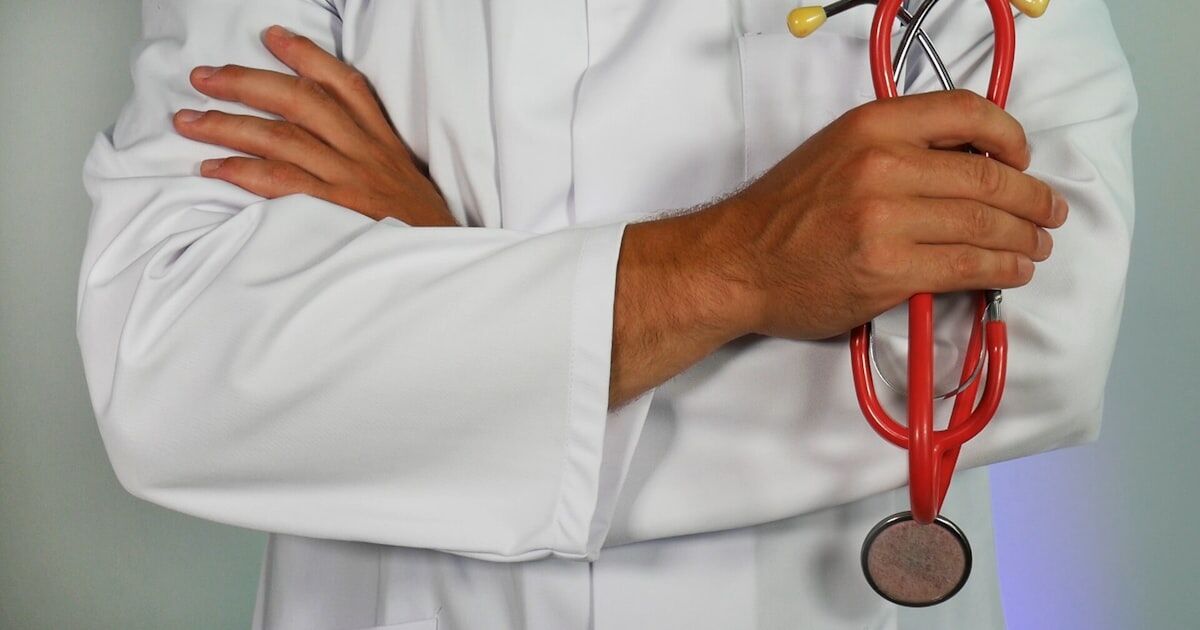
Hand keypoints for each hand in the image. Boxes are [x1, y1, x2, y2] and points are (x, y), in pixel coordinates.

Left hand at [172, 24, 456, 226]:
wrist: (442, 265)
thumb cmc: (420, 231)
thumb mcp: (406, 182)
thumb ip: (372, 158)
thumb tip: (325, 143)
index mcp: (383, 142)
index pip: (345, 85)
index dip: (306, 55)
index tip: (272, 37)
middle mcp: (364, 153)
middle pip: (300, 101)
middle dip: (246, 82)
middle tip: (203, 77)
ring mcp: (349, 181)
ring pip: (281, 137)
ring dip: (228, 124)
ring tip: (188, 120)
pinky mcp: (334, 212)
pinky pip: (280, 183)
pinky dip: (242, 172)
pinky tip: (213, 167)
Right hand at [708, 89, 1067, 340]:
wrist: (736, 262)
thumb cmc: (783, 213)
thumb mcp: (835, 151)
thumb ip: (896, 148)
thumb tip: (968, 163)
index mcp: (872, 125)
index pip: (966, 112)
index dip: (1010, 135)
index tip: (1023, 157)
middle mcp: (882, 165)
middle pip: (987, 175)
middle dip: (1032, 198)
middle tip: (1048, 212)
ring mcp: (887, 220)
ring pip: (984, 223)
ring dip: (1024, 237)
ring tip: (1038, 245)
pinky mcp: (889, 270)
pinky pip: (968, 266)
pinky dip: (1002, 268)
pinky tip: (1013, 270)